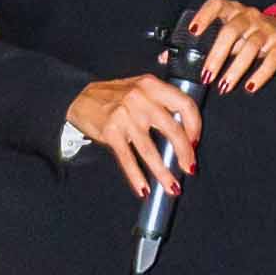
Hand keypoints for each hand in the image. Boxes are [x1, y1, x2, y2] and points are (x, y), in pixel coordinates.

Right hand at [67, 70, 202, 200]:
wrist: (79, 97)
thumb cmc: (114, 96)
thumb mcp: (140, 88)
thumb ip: (162, 101)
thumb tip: (186, 130)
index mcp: (152, 85)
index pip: (184, 105)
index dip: (195, 126)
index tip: (195, 141)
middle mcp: (140, 99)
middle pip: (172, 130)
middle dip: (185, 153)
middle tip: (190, 168)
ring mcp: (124, 116)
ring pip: (150, 150)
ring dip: (163, 173)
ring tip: (173, 187)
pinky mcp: (110, 132)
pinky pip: (127, 159)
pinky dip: (136, 177)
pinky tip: (143, 189)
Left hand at [182, 0, 275, 93]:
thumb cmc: (248, 34)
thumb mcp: (226, 32)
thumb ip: (201, 43)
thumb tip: (166, 58)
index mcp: (232, 10)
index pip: (216, 5)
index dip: (203, 16)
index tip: (192, 32)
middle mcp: (249, 16)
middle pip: (230, 31)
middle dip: (216, 56)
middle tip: (206, 76)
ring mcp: (266, 28)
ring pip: (249, 47)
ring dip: (235, 69)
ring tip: (224, 86)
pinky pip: (270, 60)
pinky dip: (260, 75)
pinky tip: (250, 87)